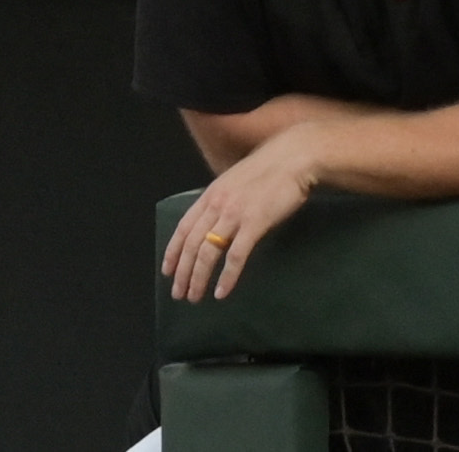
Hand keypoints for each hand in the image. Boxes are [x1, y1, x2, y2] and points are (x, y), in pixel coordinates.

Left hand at [163, 129, 318, 300]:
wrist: (291, 160)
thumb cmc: (267, 172)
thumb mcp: (234, 184)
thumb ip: (222, 202)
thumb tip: (216, 221)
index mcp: (209, 196)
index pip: (182, 228)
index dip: (173, 251)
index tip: (167, 271)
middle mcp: (215, 206)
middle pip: (191, 243)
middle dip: (182, 271)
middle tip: (178, 293)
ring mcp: (233, 215)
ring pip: (207, 252)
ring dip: (198, 277)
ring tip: (195, 297)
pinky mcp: (254, 224)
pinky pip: (235, 256)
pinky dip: (227, 276)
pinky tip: (221, 292)